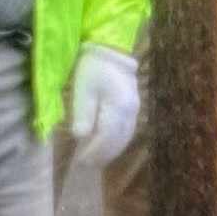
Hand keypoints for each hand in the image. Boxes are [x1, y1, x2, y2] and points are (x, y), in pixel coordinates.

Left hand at [63, 44, 139, 171]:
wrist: (111, 50)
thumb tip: (81, 137)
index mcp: (118, 107)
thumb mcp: (82, 88)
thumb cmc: (93, 67)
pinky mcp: (134, 107)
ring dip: (111, 151)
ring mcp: (135, 109)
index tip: (81, 161)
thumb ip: (82, 113)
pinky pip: (128, 130)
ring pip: (125, 137)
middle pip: (118, 140)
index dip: (94, 151)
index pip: (106, 137)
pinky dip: (118, 142)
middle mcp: (131, 111)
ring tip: (96, 160)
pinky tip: (108, 145)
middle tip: (87, 165)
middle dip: (103, 155)